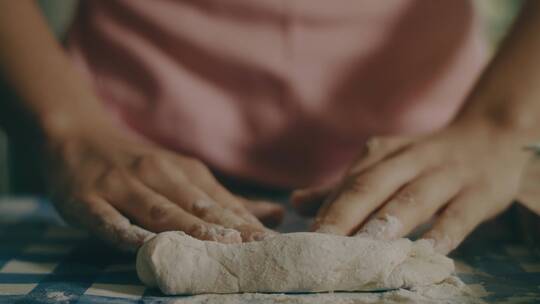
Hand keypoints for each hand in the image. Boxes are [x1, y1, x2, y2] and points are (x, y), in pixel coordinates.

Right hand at [44, 125, 282, 250]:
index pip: (221, 201)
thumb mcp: (185, 175)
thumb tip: (277, 215)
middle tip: (256, 247)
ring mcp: (121, 186)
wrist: (78, 136)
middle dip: (227, 228)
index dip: (247, 223)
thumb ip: (226, 200)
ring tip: (216, 244)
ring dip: (188, 228)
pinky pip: (108, 219)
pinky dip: (126, 232)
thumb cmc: (139, 165)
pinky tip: (145, 244)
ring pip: (158, 211)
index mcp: (184, 171)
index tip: (273, 242)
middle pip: (195, 206)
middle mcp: (157, 175)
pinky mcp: (87, 199)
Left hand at [292, 122, 531, 253]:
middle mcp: (410, 160)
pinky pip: (459, 215)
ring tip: (364, 249)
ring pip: (412, 199)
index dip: (326, 213)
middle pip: (371, 187)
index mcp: (381, 154)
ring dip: (388, 223)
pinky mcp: (478, 193)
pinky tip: (427, 252)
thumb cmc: (424, 160)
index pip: (349, 184)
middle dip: (344, 216)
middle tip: (322, 246)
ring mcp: (445, 175)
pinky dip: (443, 232)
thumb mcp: (382, 165)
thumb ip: (342, 188)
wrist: (489, 135)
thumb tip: (296, 203)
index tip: (305, 241)